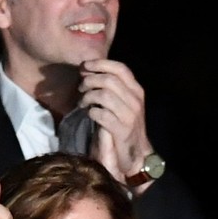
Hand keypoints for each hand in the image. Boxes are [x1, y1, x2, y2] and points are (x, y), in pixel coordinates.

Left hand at [77, 59, 151, 186]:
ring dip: (88, 97)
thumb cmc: (124, 125)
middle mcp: (136, 101)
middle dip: (90, 81)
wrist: (135, 154)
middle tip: (80, 88)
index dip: (100, 64)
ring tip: (83, 102)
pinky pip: (101, 114)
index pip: (120, 68)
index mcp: (137, 91)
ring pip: (103, 95)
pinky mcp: (122, 129)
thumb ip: (112, 87)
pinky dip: (91, 112)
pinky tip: (89, 114)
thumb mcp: (123, 102)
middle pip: (108, 80)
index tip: (85, 66)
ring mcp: (130, 116)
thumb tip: (90, 70)